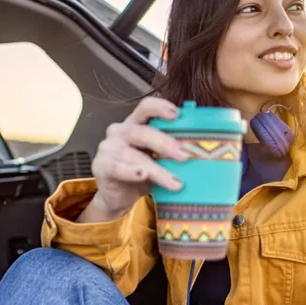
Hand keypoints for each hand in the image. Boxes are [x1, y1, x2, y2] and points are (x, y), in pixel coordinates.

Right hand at [77, 97, 188, 222]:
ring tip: (175, 182)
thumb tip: (204, 152)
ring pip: (133, 155)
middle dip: (164, 143)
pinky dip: (131, 172)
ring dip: (156, 169)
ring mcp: (108, 148)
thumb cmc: (141, 173)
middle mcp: (120, 131)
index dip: (160, 107)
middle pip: (141, 131)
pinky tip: (143, 176)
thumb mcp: (159, 160)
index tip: (176, 115)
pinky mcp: (101, 166)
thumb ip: (173, 152)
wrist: (119, 197)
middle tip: (184, 156)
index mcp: (135, 124)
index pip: (145, 107)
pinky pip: (117, 167)